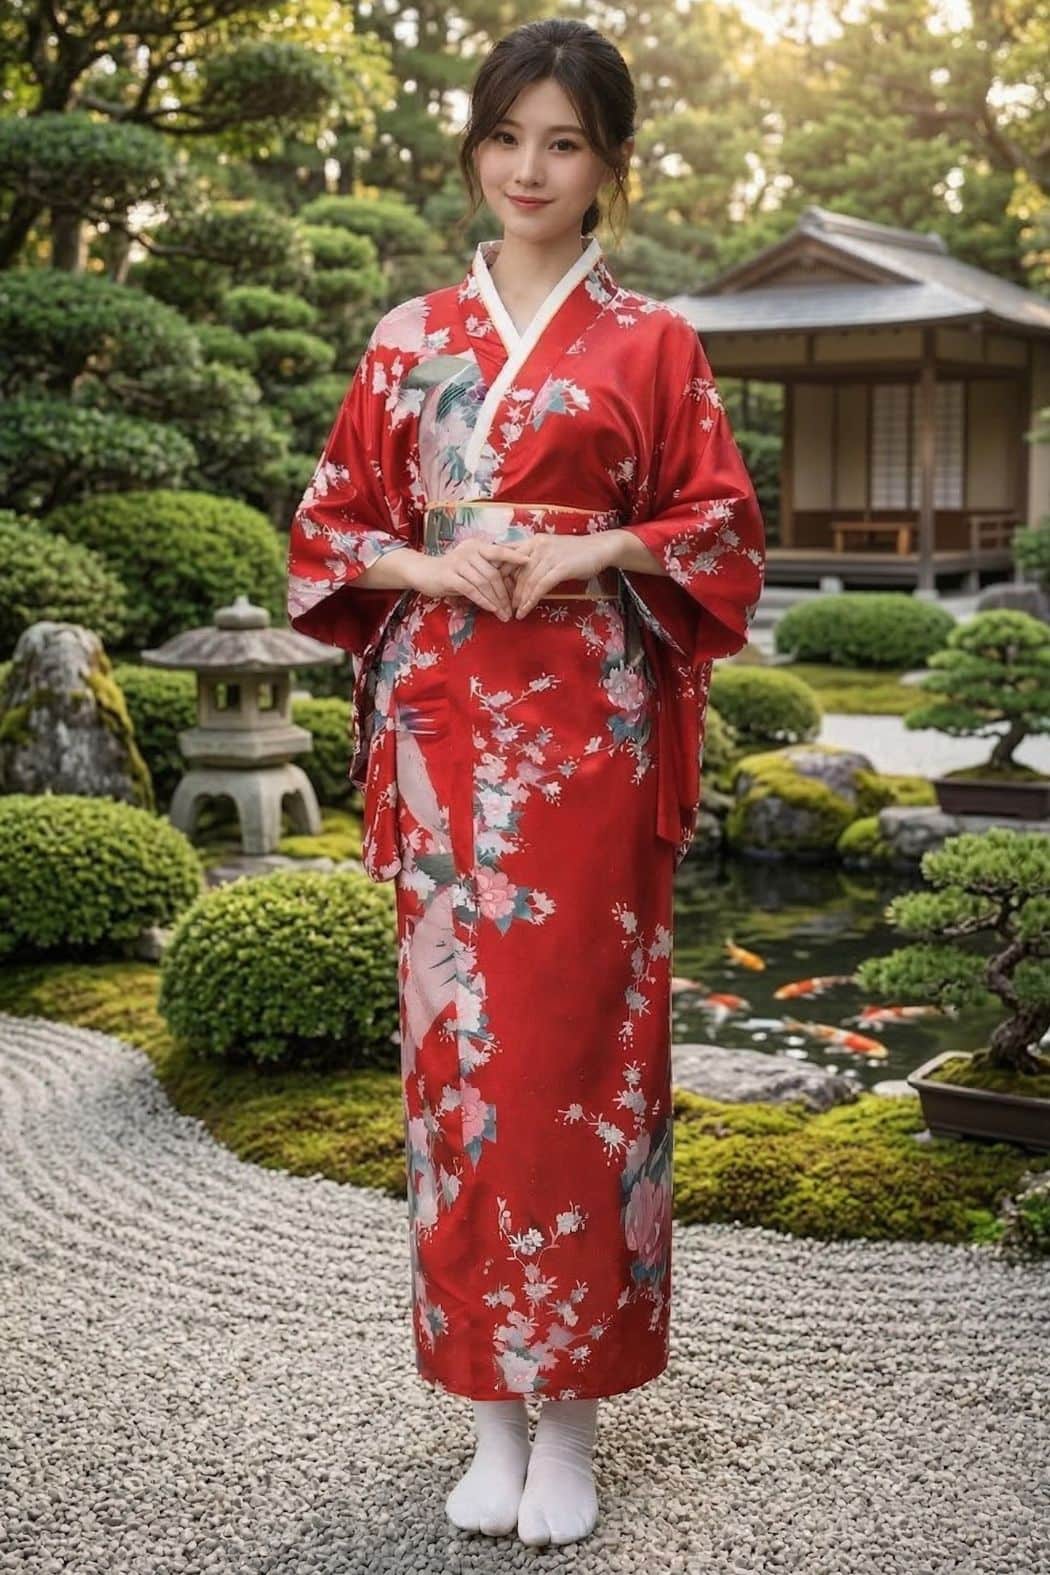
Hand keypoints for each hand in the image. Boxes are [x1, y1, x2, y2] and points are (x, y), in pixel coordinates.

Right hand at [409, 537, 524, 620]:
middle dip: (505, 594)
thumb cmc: (452, 571)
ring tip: (503, 614)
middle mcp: (469, 551)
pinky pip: (471, 589)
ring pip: (484, 583)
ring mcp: (459, 562)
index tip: (529, 562)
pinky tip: (491, 609)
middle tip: (512, 610)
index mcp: (477, 546)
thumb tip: (513, 582)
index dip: (515, 556)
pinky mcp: (449, 576)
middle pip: (494, 573)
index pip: (500, 550)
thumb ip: (488, 569)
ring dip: (496, 601)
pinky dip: (483, 600)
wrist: (423, 572)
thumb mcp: (471, 566)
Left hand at [497, 533, 617, 618]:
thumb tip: (517, 574)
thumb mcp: (549, 550)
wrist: (600, 548)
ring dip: (519, 599)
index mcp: (532, 541)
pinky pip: (541, 586)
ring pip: (527, 581)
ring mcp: (549, 556)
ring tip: (514, 612)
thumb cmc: (575, 552)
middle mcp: (538, 546)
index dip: (499, 576)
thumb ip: (533, 558)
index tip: (495, 591)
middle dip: (508, 592)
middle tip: (503, 607)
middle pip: (515, 572)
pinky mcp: (560, 567)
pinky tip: (526, 609)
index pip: (507, 558)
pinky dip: (531, 600)